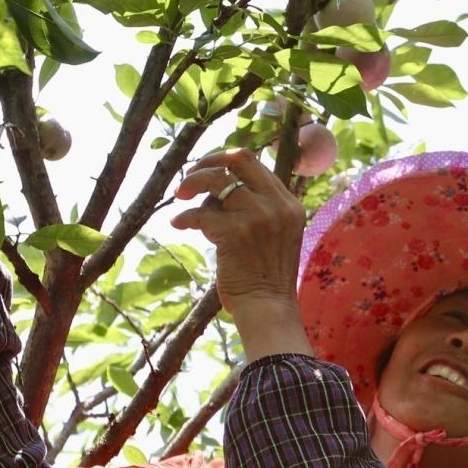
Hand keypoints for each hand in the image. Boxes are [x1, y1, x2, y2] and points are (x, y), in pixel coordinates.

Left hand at [171, 148, 305, 313]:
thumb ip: (260, 210)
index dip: (228, 164)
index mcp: (289, 205)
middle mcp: (277, 205)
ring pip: (216, 180)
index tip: (210, 172)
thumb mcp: (276, 236)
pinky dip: (184, 217)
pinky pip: (200, 213)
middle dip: (209, 161)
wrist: (268, 308)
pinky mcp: (235, 232)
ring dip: (192, 184)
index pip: (256, 165)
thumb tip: (219, 190)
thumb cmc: (266, 277)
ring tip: (179, 196)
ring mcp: (257, 216)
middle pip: (239, 160)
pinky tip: (177, 223)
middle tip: (190, 176)